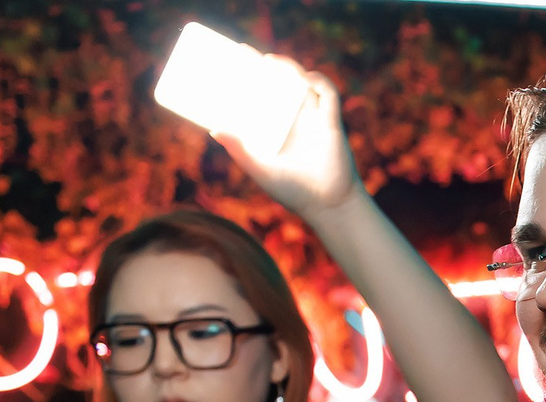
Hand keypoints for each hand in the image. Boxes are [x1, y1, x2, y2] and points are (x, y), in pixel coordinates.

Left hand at [215, 62, 363, 218]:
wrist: (327, 205)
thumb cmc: (293, 192)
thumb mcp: (260, 169)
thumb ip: (239, 150)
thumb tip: (214, 129)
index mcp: (276, 130)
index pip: (259, 98)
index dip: (248, 81)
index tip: (232, 66)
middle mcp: (294, 122)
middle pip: (279, 86)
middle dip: (265, 68)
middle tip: (246, 53)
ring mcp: (313, 120)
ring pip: (302, 85)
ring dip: (288, 68)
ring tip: (269, 60)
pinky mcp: (331, 123)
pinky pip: (328, 95)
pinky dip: (319, 82)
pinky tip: (305, 76)